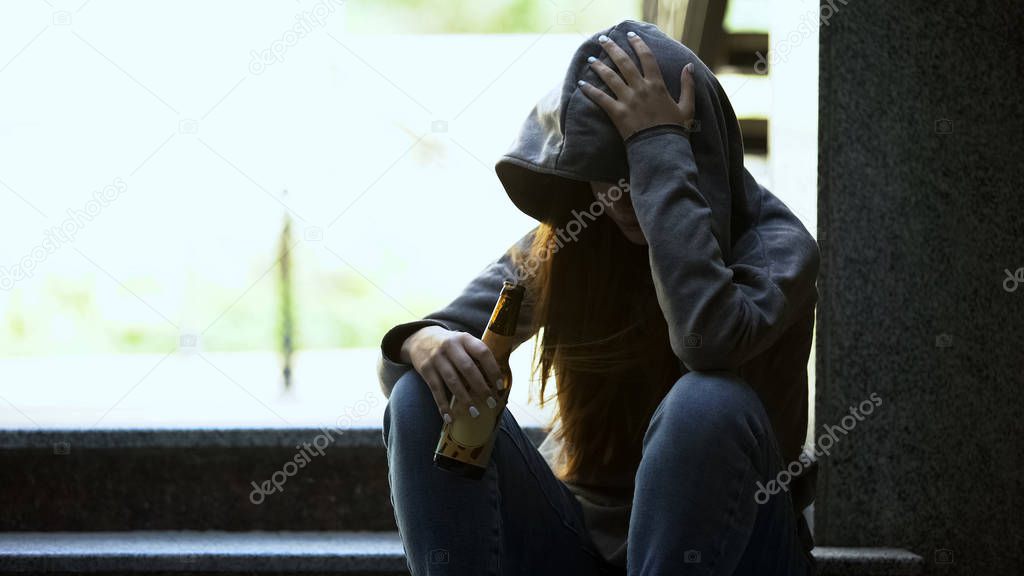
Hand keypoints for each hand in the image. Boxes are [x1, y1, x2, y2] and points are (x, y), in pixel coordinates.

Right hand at [400, 325, 504, 421]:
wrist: (420, 338)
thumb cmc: (450, 345)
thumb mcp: (464, 341)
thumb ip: (477, 354)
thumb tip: (498, 380)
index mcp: (465, 338)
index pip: (482, 352)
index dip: (493, 369)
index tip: (500, 386)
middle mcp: (450, 346)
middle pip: (468, 369)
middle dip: (481, 388)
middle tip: (491, 403)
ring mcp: (437, 358)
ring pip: (453, 381)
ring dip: (465, 399)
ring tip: (475, 413)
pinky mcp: (425, 369)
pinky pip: (436, 390)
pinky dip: (444, 406)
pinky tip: (450, 417)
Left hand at [578, 31, 695, 139]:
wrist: (662, 149)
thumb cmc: (675, 129)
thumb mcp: (687, 106)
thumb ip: (688, 85)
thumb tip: (689, 65)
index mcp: (657, 85)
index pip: (646, 57)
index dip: (638, 44)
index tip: (630, 35)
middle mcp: (641, 89)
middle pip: (624, 62)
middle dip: (613, 48)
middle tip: (603, 39)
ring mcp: (628, 100)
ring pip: (610, 78)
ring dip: (599, 67)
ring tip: (590, 59)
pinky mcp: (617, 113)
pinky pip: (601, 99)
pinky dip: (590, 91)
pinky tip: (581, 84)